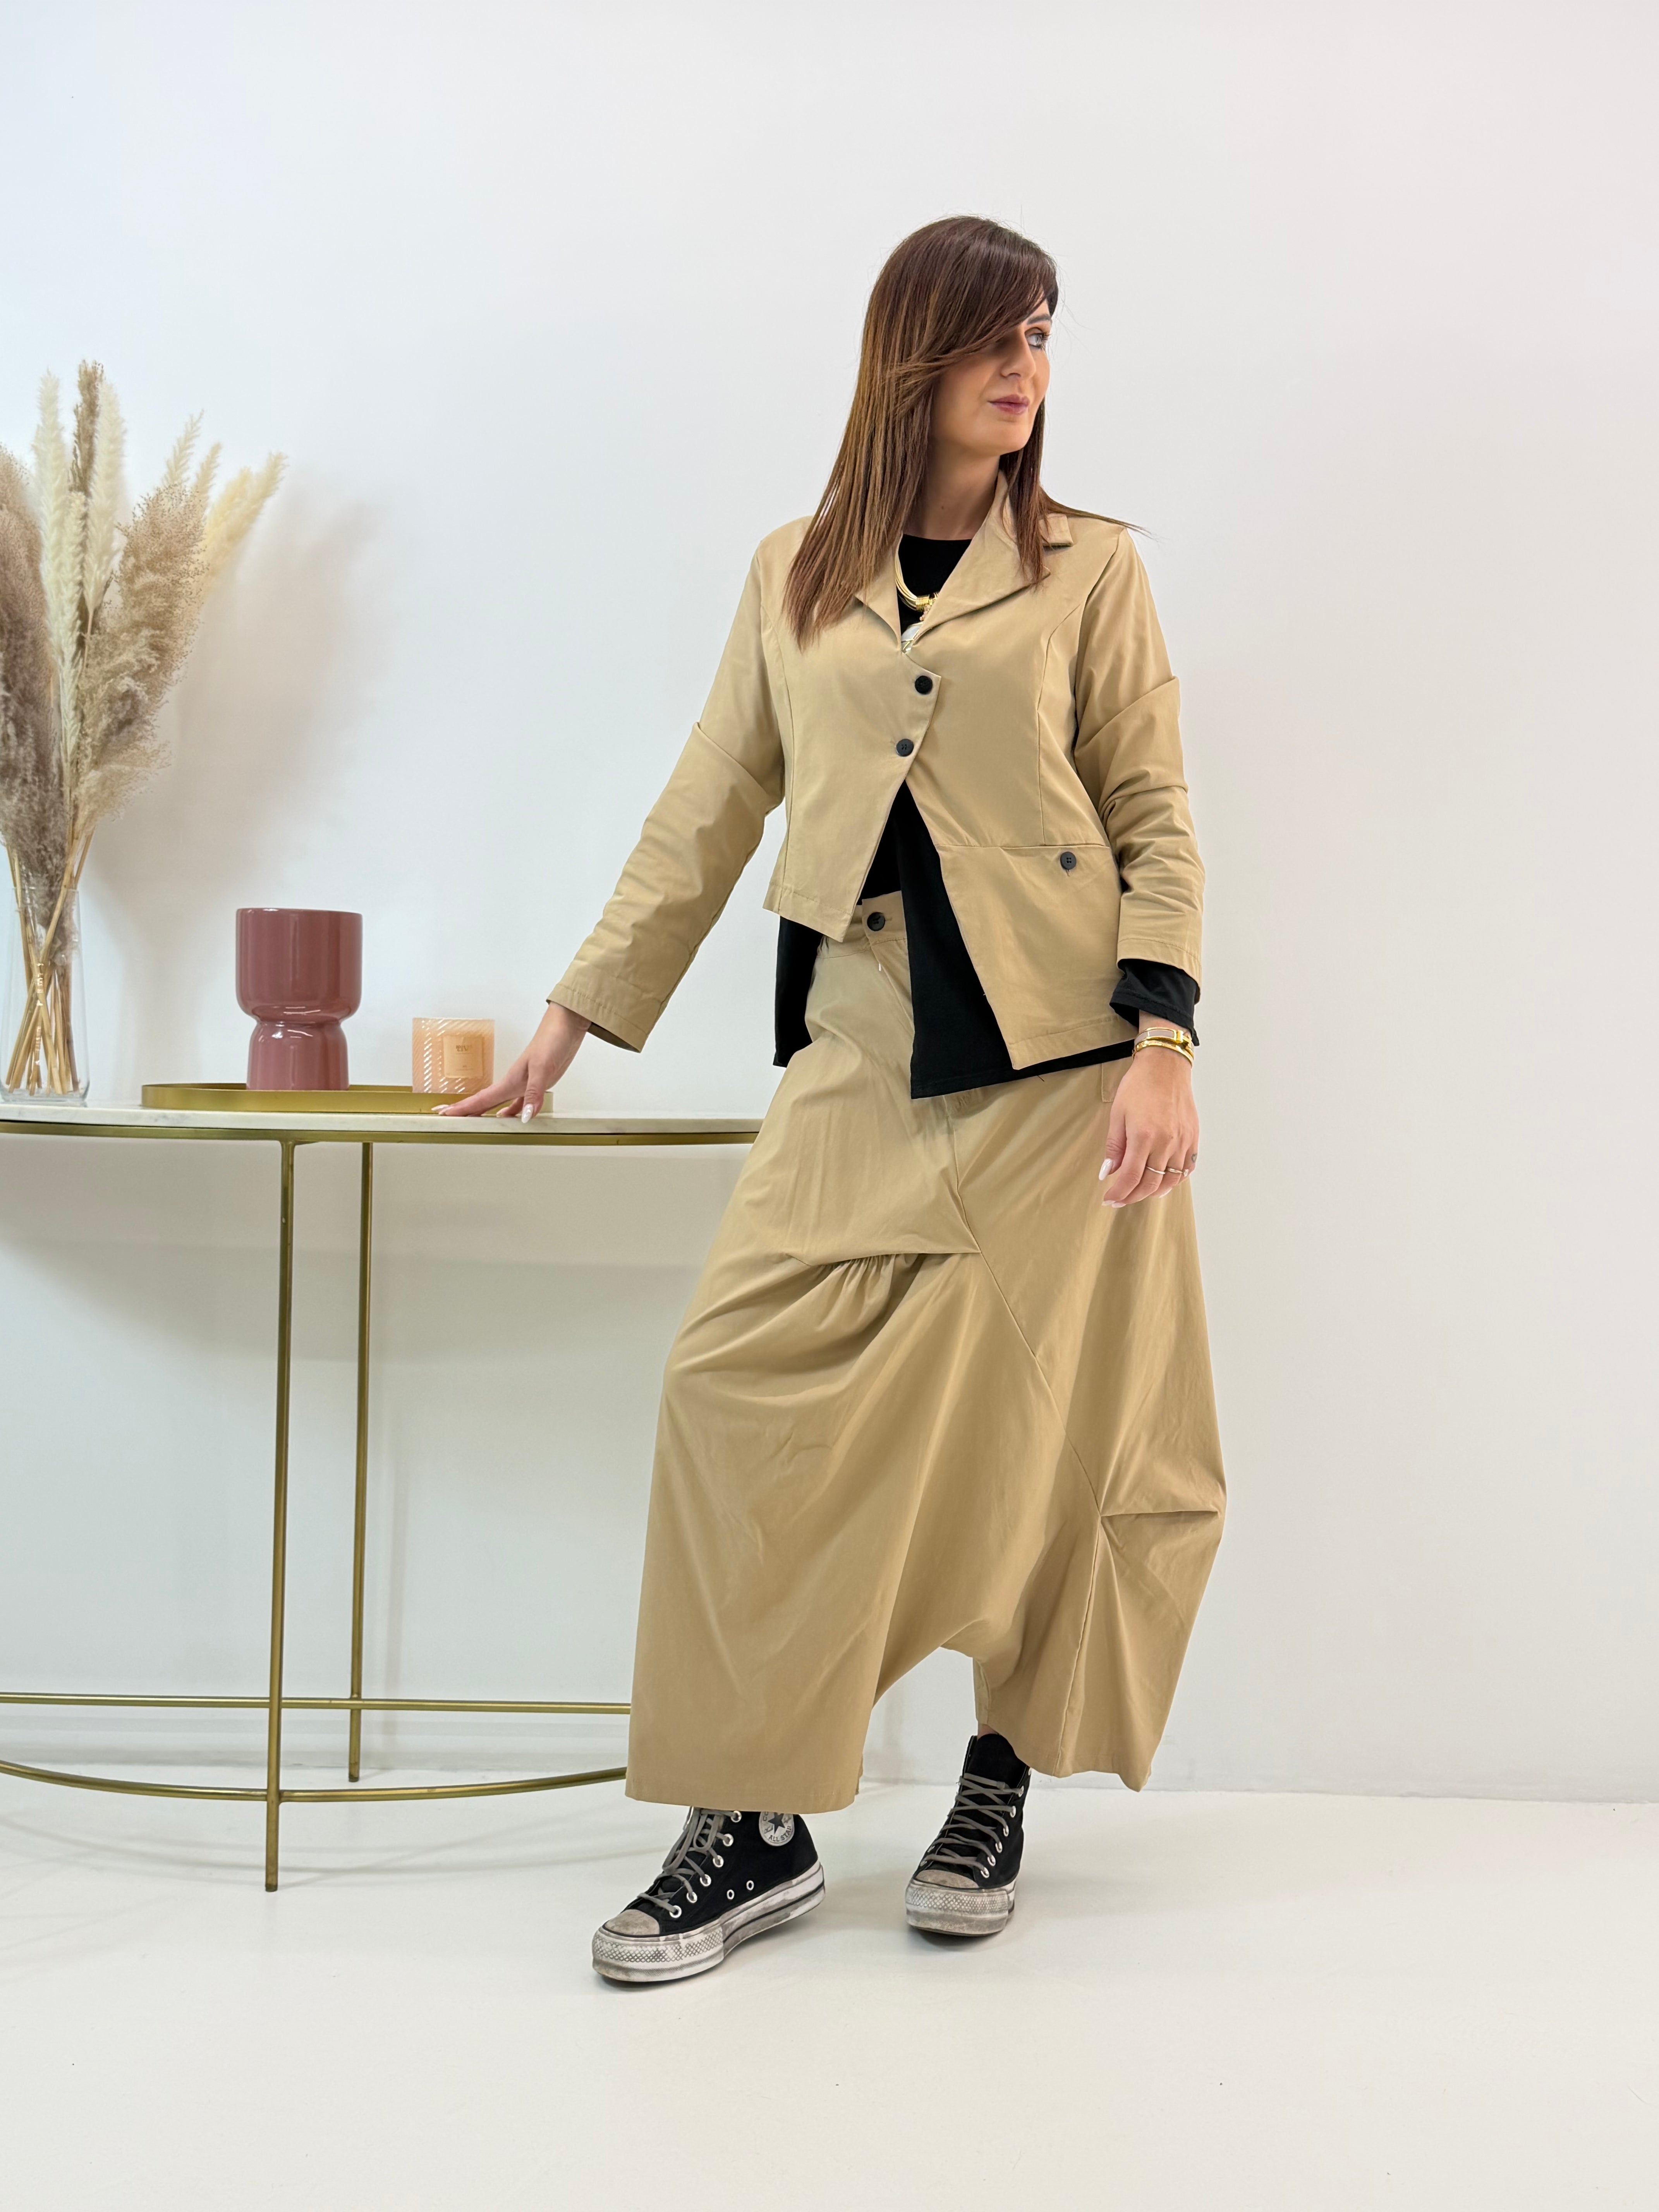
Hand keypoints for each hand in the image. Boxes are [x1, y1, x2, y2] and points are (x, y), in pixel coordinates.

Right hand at [434, 1002, 590, 1120]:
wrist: (565, 1027)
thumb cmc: (552, 1041)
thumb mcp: (543, 1069)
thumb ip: (533, 1093)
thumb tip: (524, 1117)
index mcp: (510, 1080)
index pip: (481, 1098)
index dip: (463, 1108)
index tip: (445, 1114)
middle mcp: (513, 1082)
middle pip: (484, 1102)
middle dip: (466, 1111)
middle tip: (448, 1117)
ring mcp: (523, 1083)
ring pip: (499, 1103)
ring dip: (486, 1112)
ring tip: (473, 1122)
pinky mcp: (536, 1083)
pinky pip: (519, 1102)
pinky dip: (513, 1111)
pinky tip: (514, 1118)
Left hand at [1098, 1035, 1198, 1206]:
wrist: (1166, 1067)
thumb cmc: (1139, 1086)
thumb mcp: (1117, 1114)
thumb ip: (1114, 1146)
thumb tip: (1108, 1173)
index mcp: (1144, 1137)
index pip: (1131, 1177)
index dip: (1119, 1193)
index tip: (1109, 1199)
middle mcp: (1166, 1143)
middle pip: (1151, 1184)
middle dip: (1133, 1196)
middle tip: (1121, 1199)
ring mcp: (1183, 1142)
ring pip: (1170, 1180)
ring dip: (1154, 1192)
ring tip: (1140, 1193)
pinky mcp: (1193, 1138)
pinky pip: (1186, 1169)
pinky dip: (1174, 1180)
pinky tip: (1163, 1180)